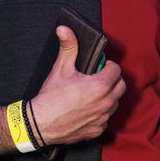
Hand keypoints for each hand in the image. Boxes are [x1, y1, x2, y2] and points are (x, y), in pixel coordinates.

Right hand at [31, 25, 125, 144]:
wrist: (39, 124)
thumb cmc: (51, 97)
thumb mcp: (61, 68)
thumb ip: (68, 47)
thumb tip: (64, 29)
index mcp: (100, 86)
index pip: (116, 70)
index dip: (108, 66)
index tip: (100, 67)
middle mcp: (106, 103)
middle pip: (120, 86)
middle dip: (112, 80)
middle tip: (98, 78)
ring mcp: (103, 118)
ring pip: (115, 103)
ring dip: (108, 97)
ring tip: (93, 94)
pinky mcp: (97, 131)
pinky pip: (106, 119)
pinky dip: (101, 114)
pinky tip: (88, 110)